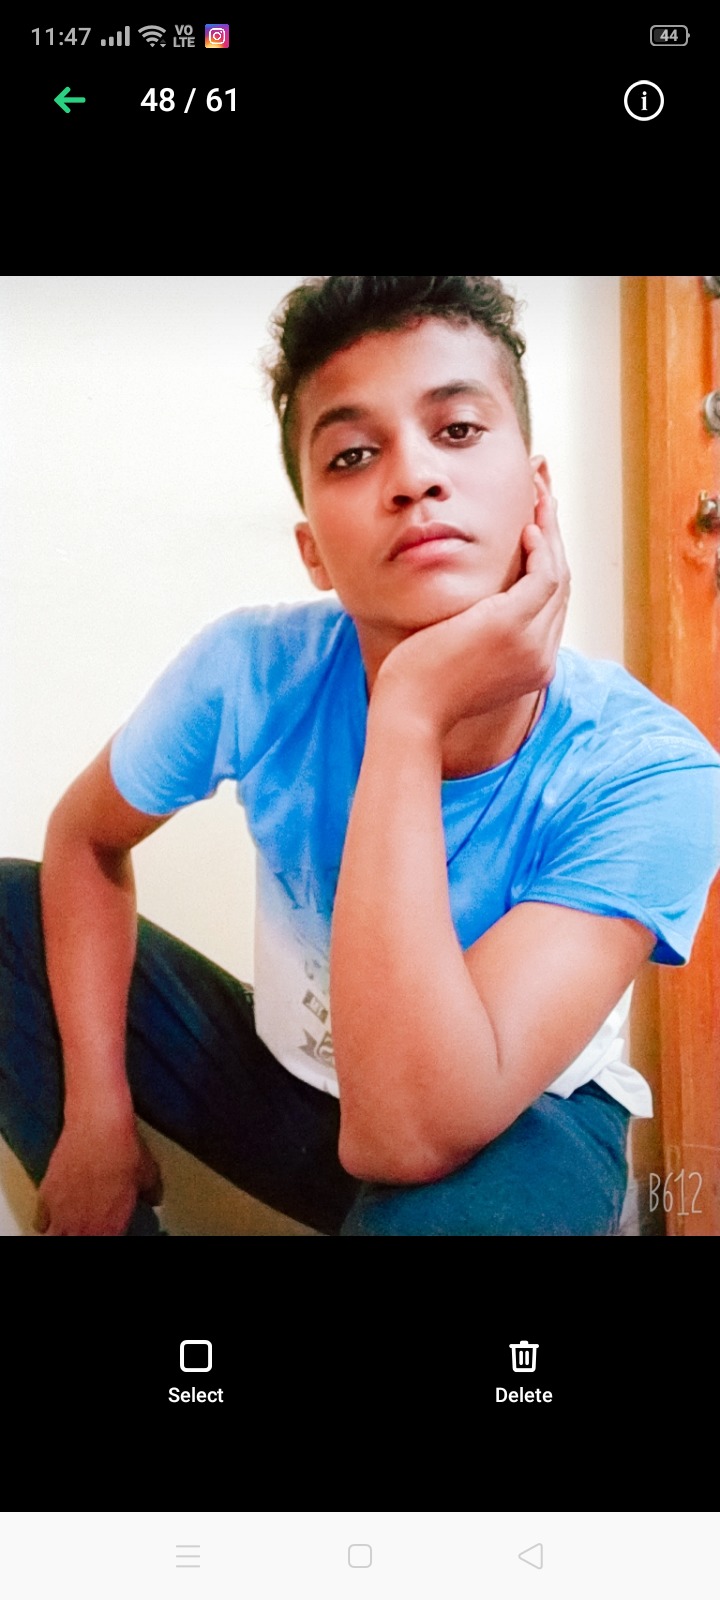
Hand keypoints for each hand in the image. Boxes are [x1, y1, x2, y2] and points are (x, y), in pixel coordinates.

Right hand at [34, 1122, 163, 1236]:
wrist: (98, 1125)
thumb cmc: (122, 1149)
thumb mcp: (148, 1174)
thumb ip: (150, 1193)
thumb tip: (154, 1195)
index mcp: (111, 1227)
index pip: (107, 1242)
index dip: (112, 1235)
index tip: (114, 1230)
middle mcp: (83, 1226)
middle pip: (78, 1241)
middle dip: (87, 1235)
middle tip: (93, 1227)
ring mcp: (61, 1213)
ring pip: (56, 1237)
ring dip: (65, 1233)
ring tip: (74, 1227)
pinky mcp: (46, 1197)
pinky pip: (41, 1223)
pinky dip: (47, 1222)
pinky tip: (56, 1215)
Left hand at [374, 477, 570, 739]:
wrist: (410, 711)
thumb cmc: (419, 688)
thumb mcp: (460, 660)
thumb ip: (477, 637)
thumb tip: (468, 616)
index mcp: (532, 667)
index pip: (551, 606)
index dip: (549, 563)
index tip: (539, 531)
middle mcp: (542, 657)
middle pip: (562, 586)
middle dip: (557, 537)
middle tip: (547, 498)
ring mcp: (532, 643)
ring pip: (558, 575)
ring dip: (552, 531)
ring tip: (541, 496)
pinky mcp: (514, 625)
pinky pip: (543, 575)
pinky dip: (541, 548)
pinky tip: (527, 527)